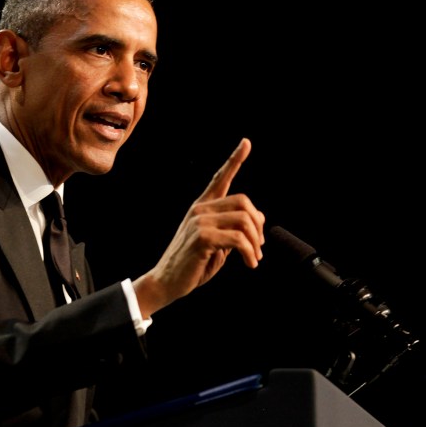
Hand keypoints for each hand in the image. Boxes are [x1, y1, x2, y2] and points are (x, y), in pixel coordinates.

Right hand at [133, 138, 264, 316]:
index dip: (234, 160)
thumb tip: (259, 217)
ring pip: (244, 220)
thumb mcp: (218, 244)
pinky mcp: (202, 238)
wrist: (166, 283)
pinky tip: (249, 263)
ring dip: (256, 243)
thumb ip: (234, 229)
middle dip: (258, 226)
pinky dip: (249, 253)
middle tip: (259, 247)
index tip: (246, 143)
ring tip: (254, 258)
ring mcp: (199, 222)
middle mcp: (199, 209)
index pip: (220, 178)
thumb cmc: (191, 266)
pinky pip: (238, 239)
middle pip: (244, 202)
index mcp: (202, 208)